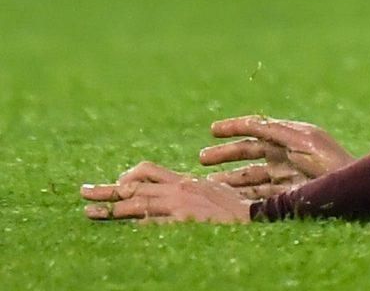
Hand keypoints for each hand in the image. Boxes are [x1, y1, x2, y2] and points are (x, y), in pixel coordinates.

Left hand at [81, 161, 253, 223]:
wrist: (254, 216)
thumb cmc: (236, 208)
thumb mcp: (211, 193)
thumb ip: (190, 192)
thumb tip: (170, 196)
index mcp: (184, 181)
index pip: (147, 171)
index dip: (126, 178)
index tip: (114, 185)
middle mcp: (178, 189)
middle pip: (133, 187)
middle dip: (106, 190)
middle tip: (83, 192)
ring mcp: (178, 205)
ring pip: (135, 204)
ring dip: (109, 209)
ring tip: (88, 212)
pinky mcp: (181, 221)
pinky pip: (150, 222)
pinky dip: (133, 224)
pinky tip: (119, 229)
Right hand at [197, 114, 352, 192]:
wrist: (349, 190)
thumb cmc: (328, 161)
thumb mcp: (301, 140)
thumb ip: (276, 131)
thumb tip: (251, 123)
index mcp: (292, 136)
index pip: (259, 128)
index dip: (236, 127)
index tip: (212, 129)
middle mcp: (288, 153)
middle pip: (250, 152)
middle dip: (226, 155)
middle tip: (200, 158)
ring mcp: (287, 175)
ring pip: (251, 175)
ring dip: (229, 178)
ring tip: (207, 183)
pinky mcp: (287, 195)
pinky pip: (259, 194)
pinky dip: (242, 195)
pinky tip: (226, 200)